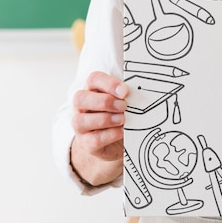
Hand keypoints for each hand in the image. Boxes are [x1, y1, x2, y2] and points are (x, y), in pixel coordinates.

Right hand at [70, 71, 127, 185]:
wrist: (115, 140)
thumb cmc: (120, 113)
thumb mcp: (123, 100)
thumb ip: (128, 94)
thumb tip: (141, 90)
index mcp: (92, 90)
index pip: (93, 79)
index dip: (109, 84)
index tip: (125, 91)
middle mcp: (81, 107)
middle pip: (80, 98)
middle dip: (105, 102)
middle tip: (123, 106)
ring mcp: (80, 126)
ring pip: (80, 120)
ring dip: (105, 119)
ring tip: (122, 119)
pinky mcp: (86, 143)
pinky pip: (93, 139)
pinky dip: (110, 135)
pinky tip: (122, 131)